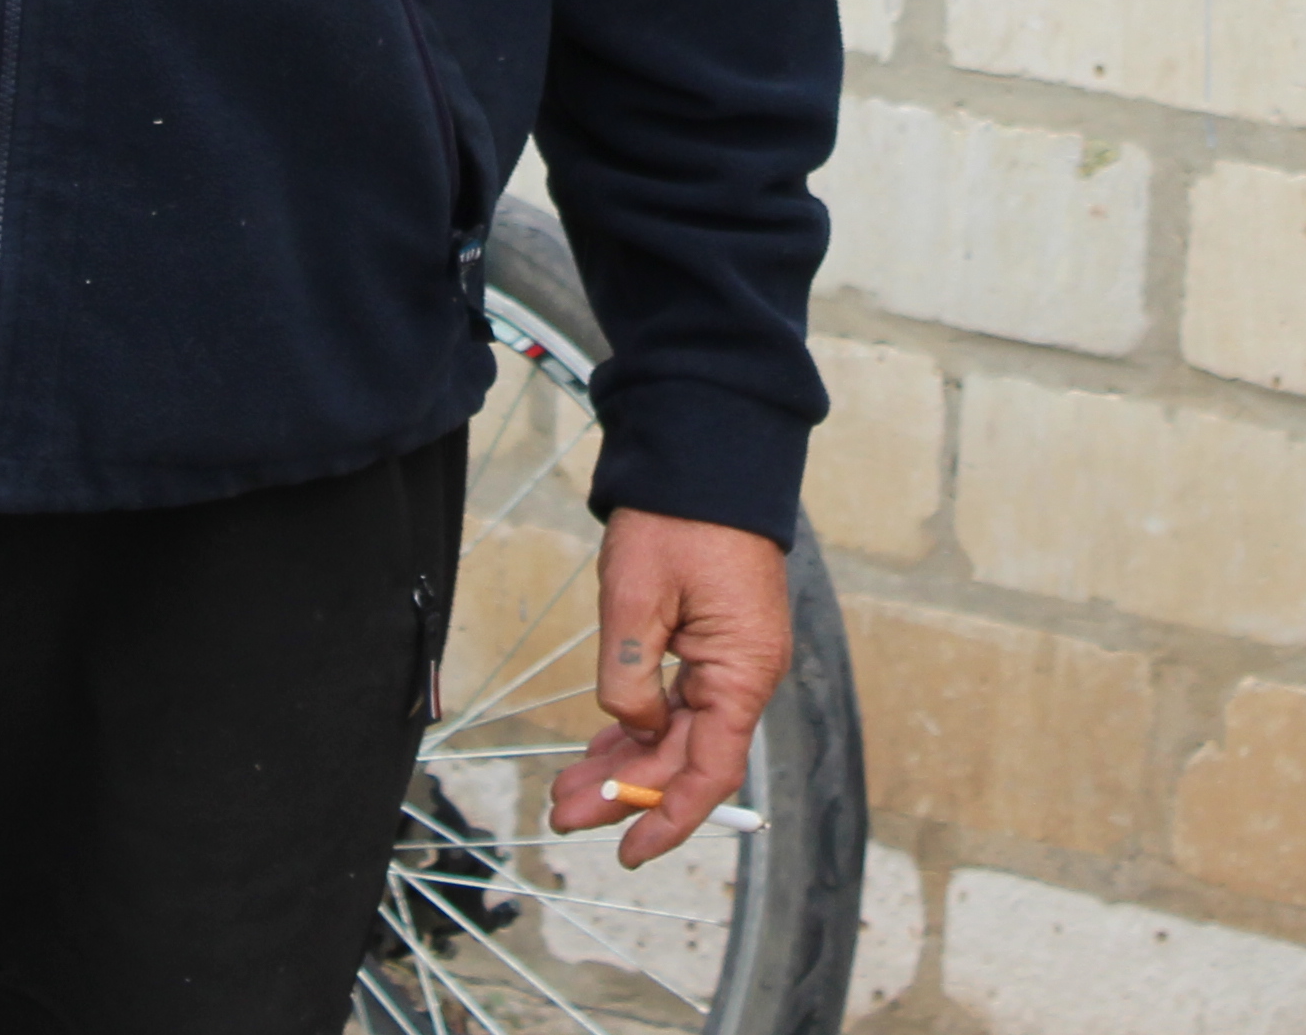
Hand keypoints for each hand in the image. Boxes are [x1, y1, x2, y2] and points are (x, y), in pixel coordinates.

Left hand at [544, 510, 791, 867]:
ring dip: (625, 761)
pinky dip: (637, 726)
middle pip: (685, 757)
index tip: (628, 850)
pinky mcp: (710, 644)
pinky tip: (600, 748)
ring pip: (675, 733)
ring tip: (567, 789)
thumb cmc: (678, 520)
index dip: (668, 817)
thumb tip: (633, 728)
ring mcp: (729, 660)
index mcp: (741, 671)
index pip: (709, 771)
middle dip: (625, 790)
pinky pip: (675, 702)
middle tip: (562, 812)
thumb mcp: (636, 598)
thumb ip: (629, 676)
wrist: (703, 454)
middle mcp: (743, 674)